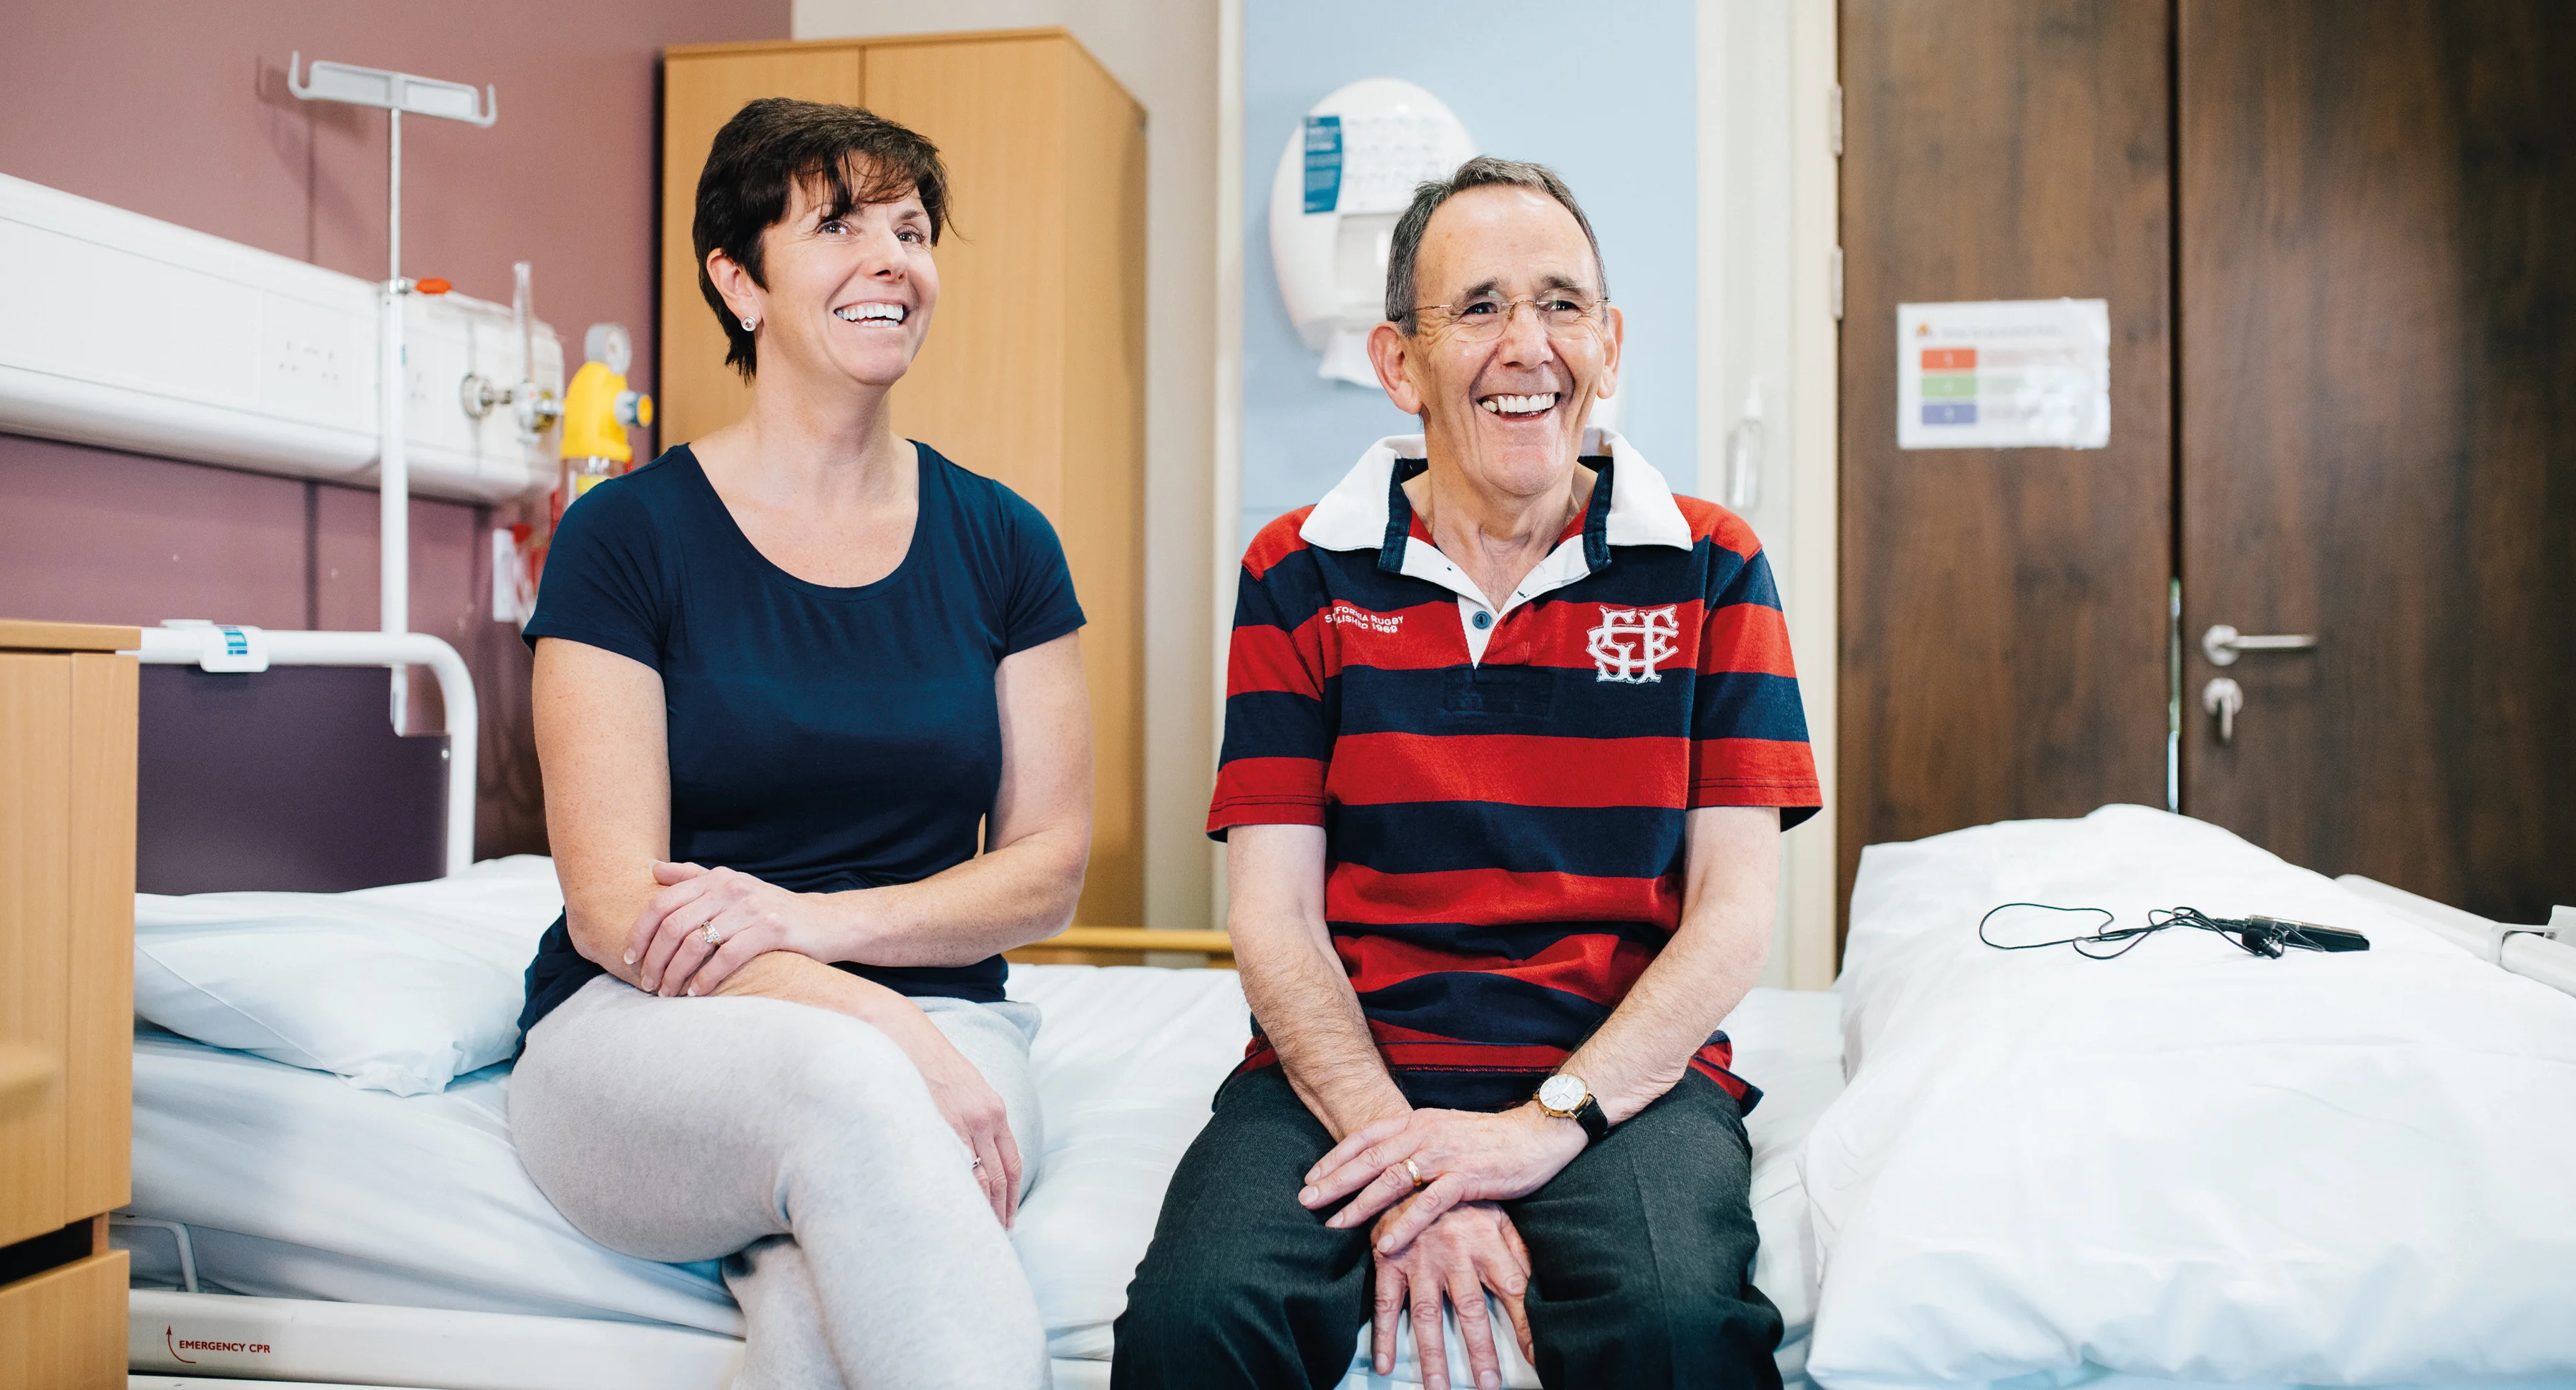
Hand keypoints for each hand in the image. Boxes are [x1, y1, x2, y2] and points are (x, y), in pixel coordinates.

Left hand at [627, 861, 844, 995]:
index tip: (629, 958)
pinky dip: (707, 979)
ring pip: (697, 943)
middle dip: (654, 960)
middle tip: (647, 985)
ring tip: (669, 994)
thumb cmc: (771, 910)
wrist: (824, 922)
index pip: (662, 903)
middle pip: (674, 925)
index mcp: (716, 878)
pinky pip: (728, 957)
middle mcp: (731, 888)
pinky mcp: (772, 930)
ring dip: (676, 974)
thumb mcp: (733, 887)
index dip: (639, 932)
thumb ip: (693, 877)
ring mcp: (752, 908)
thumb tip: (653, 870)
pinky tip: (698, 993)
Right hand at [882, 1007, 1024, 1227]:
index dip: (1013, 1193)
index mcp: (994, 1110)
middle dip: (1002, 1209)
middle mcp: (985, 1120)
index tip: (1010, 1216)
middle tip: (999, 1235)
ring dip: (983, 1210)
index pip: (1012, 1162)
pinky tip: (955, 1215)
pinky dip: (959, 1196)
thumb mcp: (964, 1087)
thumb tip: (972, 1151)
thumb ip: (973, 1117)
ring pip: (980, 1181)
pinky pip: (954, 1172)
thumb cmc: (929, 1065)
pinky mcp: (938, 1129)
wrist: (904, 1039)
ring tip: (979, 1234)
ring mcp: (962, 1126)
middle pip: (1001, 1177)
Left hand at [1301, 1104, 1585, 1254]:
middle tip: (1306, 1200)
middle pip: (1370, 1158)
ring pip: (1392, 1179)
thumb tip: (1383, 1162)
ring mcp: (1445, 1155)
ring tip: (1334, 1224)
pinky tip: (1385, 1242)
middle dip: (1335, 1181)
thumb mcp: (1445, 1132)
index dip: (1335, 1156)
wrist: (1537, 1135)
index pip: (1366, 1136)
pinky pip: (1428, 1204)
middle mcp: (1425, 1133)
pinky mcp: (1467, 1177)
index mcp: (1418, 1121)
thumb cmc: (1489, 1139)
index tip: (1310, 1176)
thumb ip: (1415, 1143)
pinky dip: (1404, 1224)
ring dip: (1360, 1203)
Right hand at [1371, 1201, 1531, 1389]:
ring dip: (1433, 1355)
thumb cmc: (1460, 1195)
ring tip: (1438, 1388)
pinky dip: (1383, 1335)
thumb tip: (1536, 1285)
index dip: (1526, 1324)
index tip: (1535, 1356)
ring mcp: (1419, 1259)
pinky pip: (1385, 1303)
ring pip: (1428, 1315)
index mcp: (1486, 1241)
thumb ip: (1516, 1248)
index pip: (1513, 1290)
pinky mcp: (1389, 1260)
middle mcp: (1454, 1254)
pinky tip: (1384, 1362)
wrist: (1409, 1164)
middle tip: (1488, 1384)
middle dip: (1481, 1351)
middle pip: (1471, 1311)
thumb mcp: (1497, 1212)